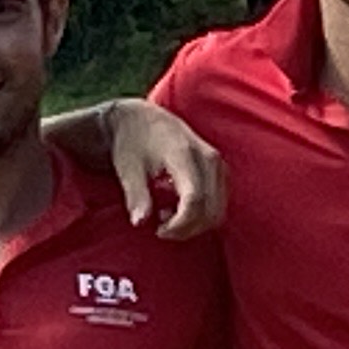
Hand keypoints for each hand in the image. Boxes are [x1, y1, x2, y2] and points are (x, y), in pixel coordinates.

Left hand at [95, 98, 226, 239]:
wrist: (141, 117)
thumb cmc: (132, 142)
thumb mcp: (128, 169)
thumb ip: (136, 196)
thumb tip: (139, 222)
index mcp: (184, 155)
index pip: (194, 200)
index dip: (180, 225)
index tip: (159, 231)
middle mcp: (208, 158)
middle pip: (211, 209)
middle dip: (188, 229)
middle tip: (162, 230)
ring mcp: (217, 163)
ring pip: (219, 209)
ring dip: (196, 224)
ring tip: (168, 217)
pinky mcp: (219, 168)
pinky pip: (219, 201)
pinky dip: (203, 214)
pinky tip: (179, 209)